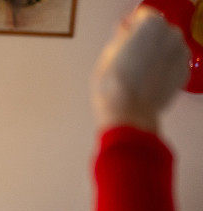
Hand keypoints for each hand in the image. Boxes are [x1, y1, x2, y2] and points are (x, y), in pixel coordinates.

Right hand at [91, 6, 189, 132]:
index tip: (123, 34)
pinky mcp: (184, 72)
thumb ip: (121, 37)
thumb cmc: (114, 84)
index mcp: (150, 25)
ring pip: (167, 46)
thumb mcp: (108, 54)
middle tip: (129, 55)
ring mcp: (181, 54)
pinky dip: (163, 67)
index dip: (130, 25)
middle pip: (158, 30)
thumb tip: (125, 31)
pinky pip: (172, 63)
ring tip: (139, 70)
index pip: (142, 15)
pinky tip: (148, 79)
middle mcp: (171, 35)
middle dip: (146, 39)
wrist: (129, 113)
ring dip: (156, 52)